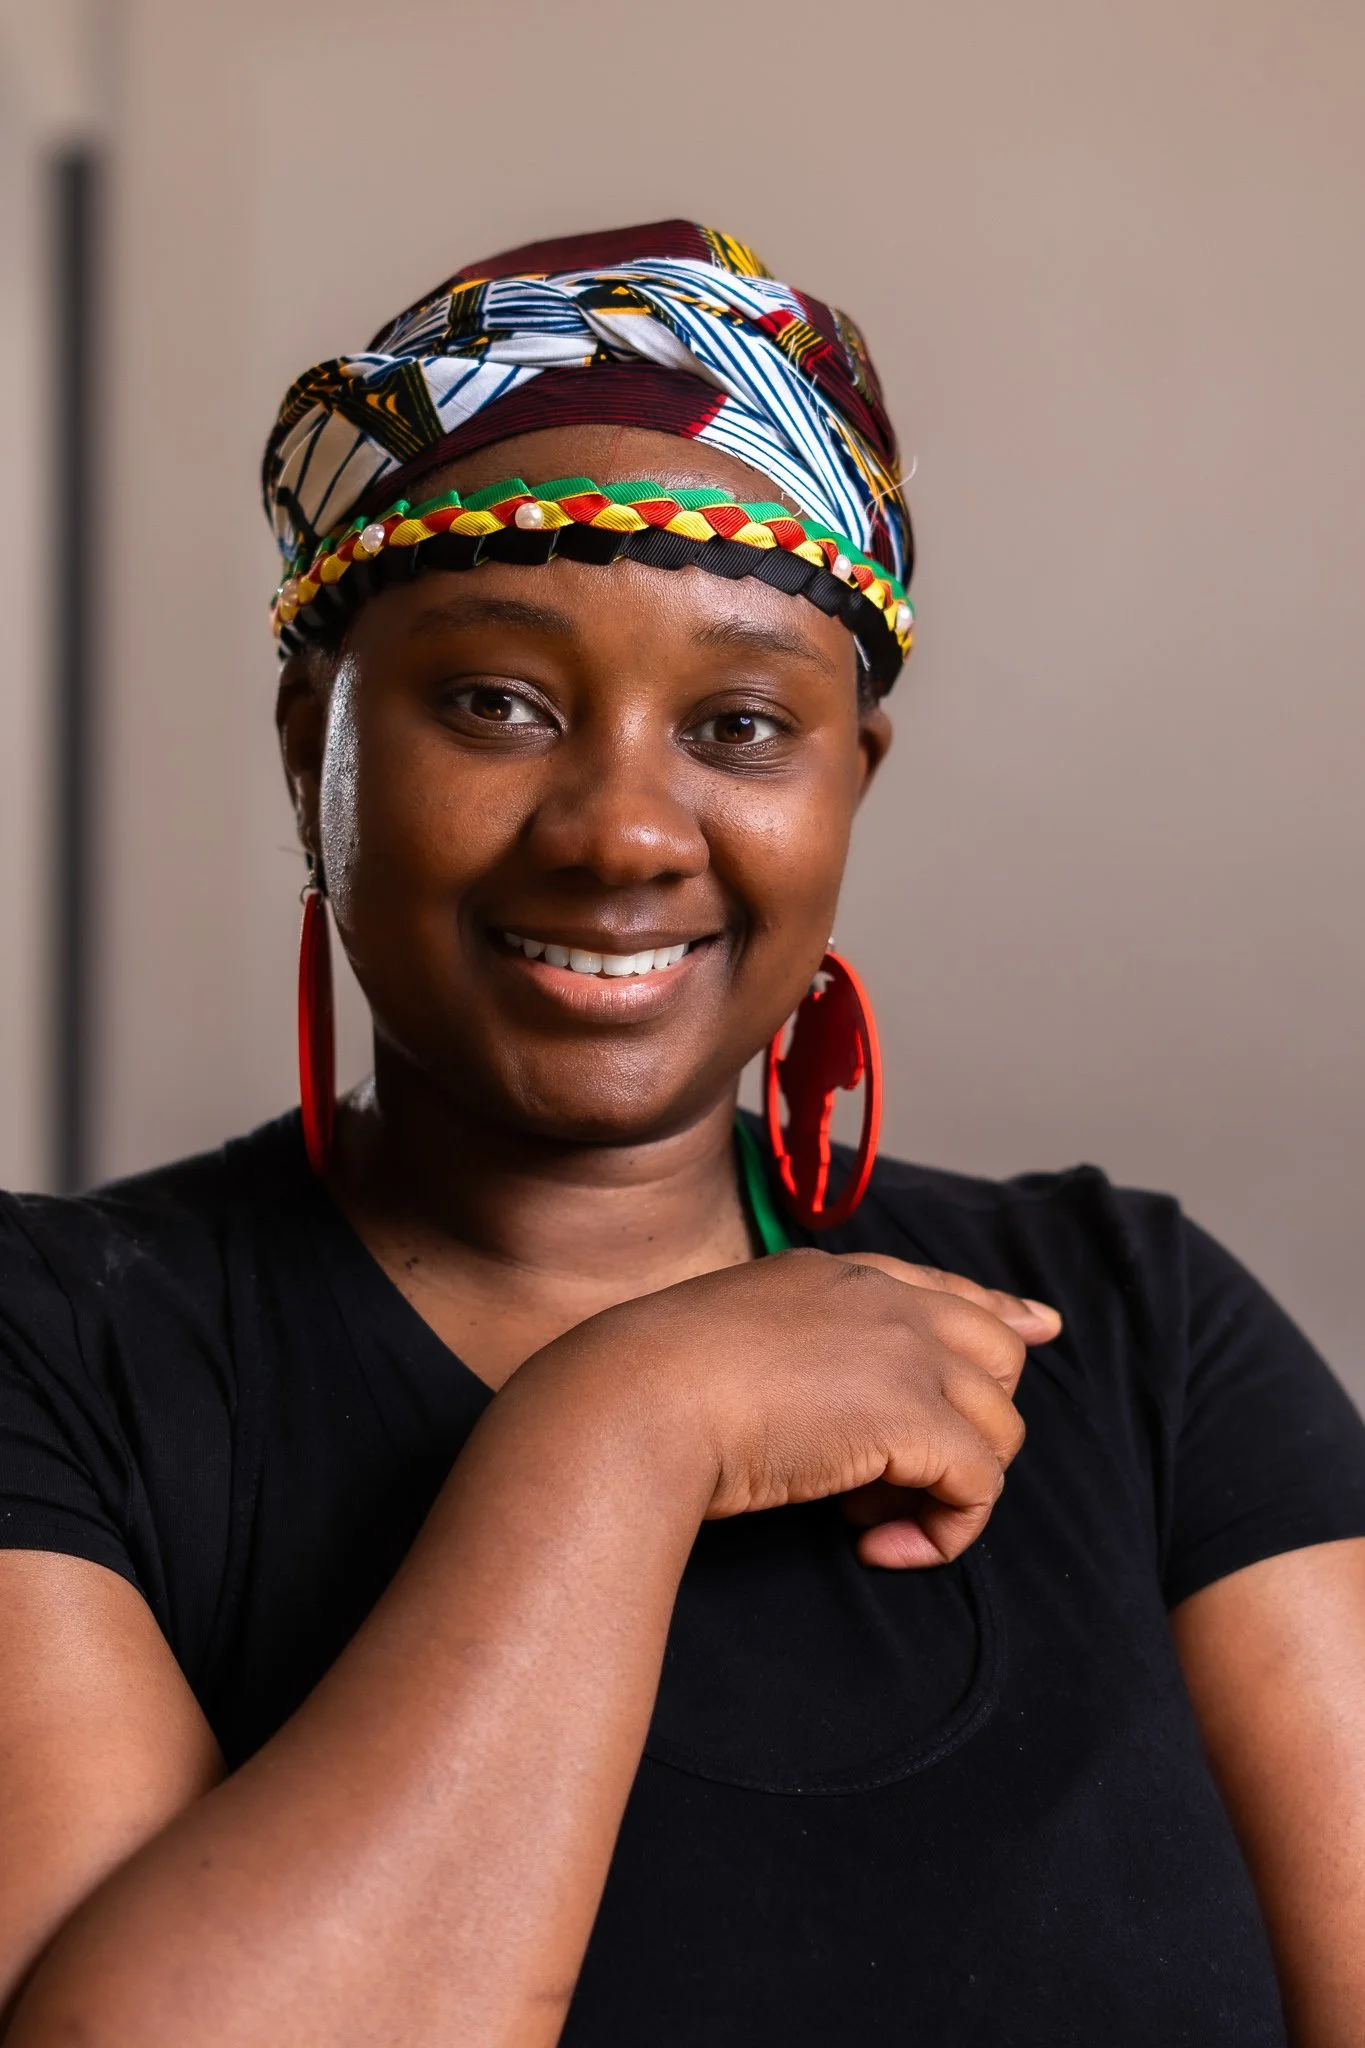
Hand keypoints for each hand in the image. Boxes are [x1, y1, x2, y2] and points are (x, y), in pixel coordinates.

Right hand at [534, 1250, 1059, 1569]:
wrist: (635, 1400)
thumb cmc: (646, 1387)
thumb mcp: (725, 1343)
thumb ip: (784, 1351)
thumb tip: (818, 1407)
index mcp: (830, 1274)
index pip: (940, 1288)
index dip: (995, 1313)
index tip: (1033, 1329)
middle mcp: (881, 1299)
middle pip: (993, 1353)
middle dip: (970, 1421)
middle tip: (892, 1482)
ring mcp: (905, 1351)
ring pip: (998, 1427)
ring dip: (947, 1489)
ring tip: (867, 1523)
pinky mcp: (917, 1418)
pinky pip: (979, 1485)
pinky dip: (944, 1532)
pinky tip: (877, 1549)